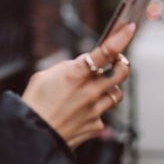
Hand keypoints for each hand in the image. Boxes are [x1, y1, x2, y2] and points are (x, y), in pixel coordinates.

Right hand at [20, 23, 134, 147]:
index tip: (129, 27)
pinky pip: (104, 113)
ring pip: (117, 93)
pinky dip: (97, 109)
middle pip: (122, 72)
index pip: (106, 52)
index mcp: (75, 74)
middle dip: (122, 63)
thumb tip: (82, 63)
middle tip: (117, 60)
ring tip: (97, 87)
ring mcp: (96, 110)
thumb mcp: (44, 75)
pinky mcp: (96, 125)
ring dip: (111, 87)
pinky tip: (82, 110)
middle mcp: (90, 92)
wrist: (34, 136)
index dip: (121, 38)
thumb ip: (67, 67)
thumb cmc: (35, 103)